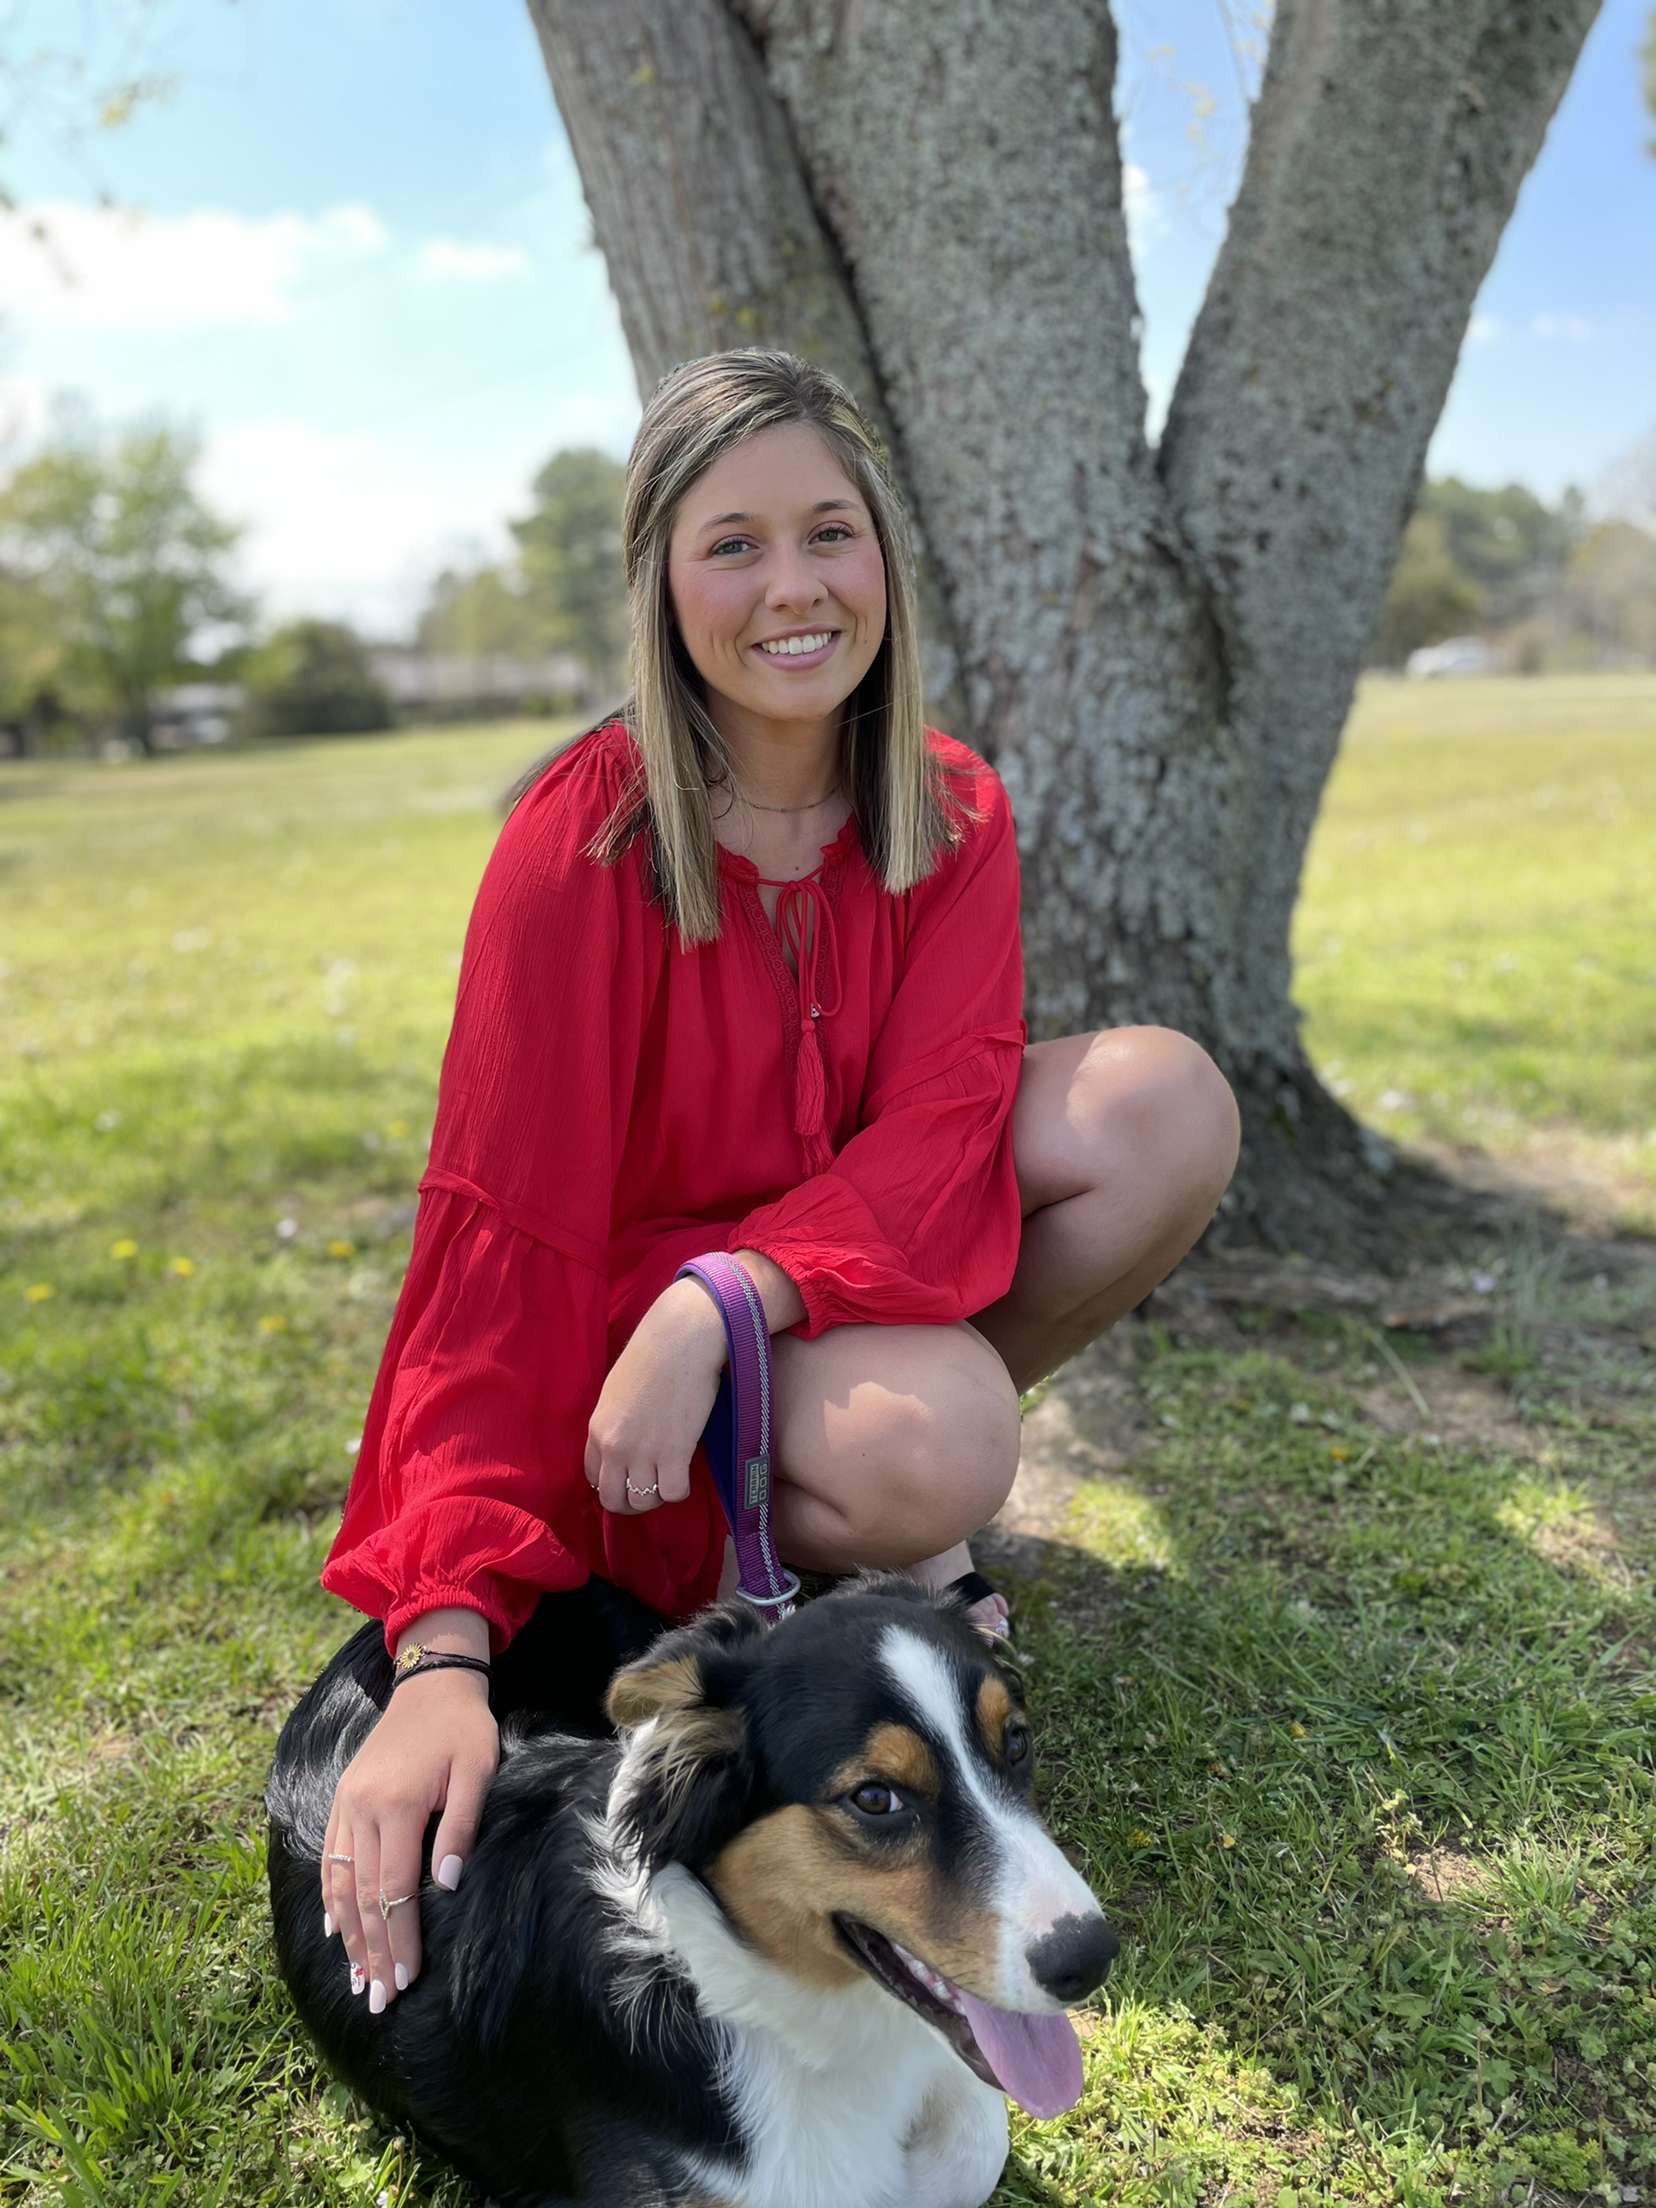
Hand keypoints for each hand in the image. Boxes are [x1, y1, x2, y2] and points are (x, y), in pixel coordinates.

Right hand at [320, 1668, 497, 2012]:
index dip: (399, 1938)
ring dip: (349, 1936)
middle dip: (372, 1953)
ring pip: (340, 1884)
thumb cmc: (463, 1728)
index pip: (394, 1890)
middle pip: (362, 1897)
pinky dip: (331, 1899)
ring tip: (358, 1980)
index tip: (406, 1979)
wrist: (430, 1683)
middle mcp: (362, 1809)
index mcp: (397, 1804)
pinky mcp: (342, 1800)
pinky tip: (335, 1931)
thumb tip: (446, 1884)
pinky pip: (331, 1859)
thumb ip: (462, 1825)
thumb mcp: (478, 1769)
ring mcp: (346, 1805)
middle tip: (379, 2000)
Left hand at [585, 1279, 725, 1515]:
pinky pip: (673, 1493)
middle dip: (631, 1502)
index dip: (613, 1483)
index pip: (593, 1478)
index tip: (629, 1478)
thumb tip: (626, 1441)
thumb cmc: (652, 1356)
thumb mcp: (617, 1392)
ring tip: (669, 1478)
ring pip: (644, 1502)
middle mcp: (615, 1447)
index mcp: (597, 1430)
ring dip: (657, 1496)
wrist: (681, 1341)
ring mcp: (643, 1453)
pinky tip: (684, 1472)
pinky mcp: (674, 1454)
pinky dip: (679, 1489)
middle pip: (613, 1500)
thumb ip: (615, 1422)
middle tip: (650, 1490)